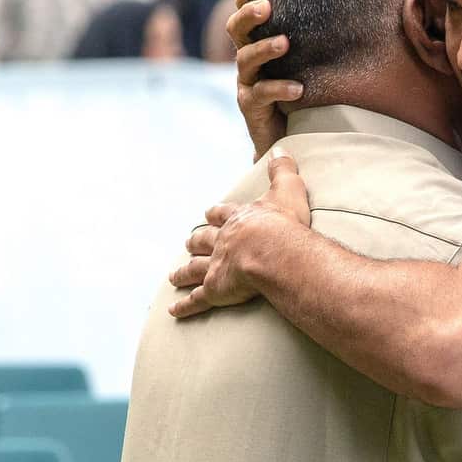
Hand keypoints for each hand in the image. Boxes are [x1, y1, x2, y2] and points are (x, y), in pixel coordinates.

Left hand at [169, 147, 313, 317]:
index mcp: (239, 220)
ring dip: (184, 272)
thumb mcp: (287, 189)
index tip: (208, 213)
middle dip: (196, 241)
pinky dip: (185, 306)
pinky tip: (174, 311)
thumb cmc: (284, 223)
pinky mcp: (215, 289)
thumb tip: (281, 150)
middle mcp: (223, 241)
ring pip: (195, 268)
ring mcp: (217, 266)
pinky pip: (197, 300)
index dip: (217, 214)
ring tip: (174, 276)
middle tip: (188, 242)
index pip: (224, 214)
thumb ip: (282, 170)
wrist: (273, 251)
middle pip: (204, 240)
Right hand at [228, 0, 302, 161]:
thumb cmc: (304, 92)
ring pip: (246, 59)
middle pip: (237, 30)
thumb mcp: (310, 61)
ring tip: (285, 43)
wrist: (290, 136)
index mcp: (257, 42)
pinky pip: (261, 94)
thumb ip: (316, 37)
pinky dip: (279, 88)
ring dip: (265, 48)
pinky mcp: (251, 107)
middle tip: (267, 6)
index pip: (245, 10)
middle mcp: (247, 59)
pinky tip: (298, 88)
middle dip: (249, 15)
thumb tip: (352, 4)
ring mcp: (247, 83)